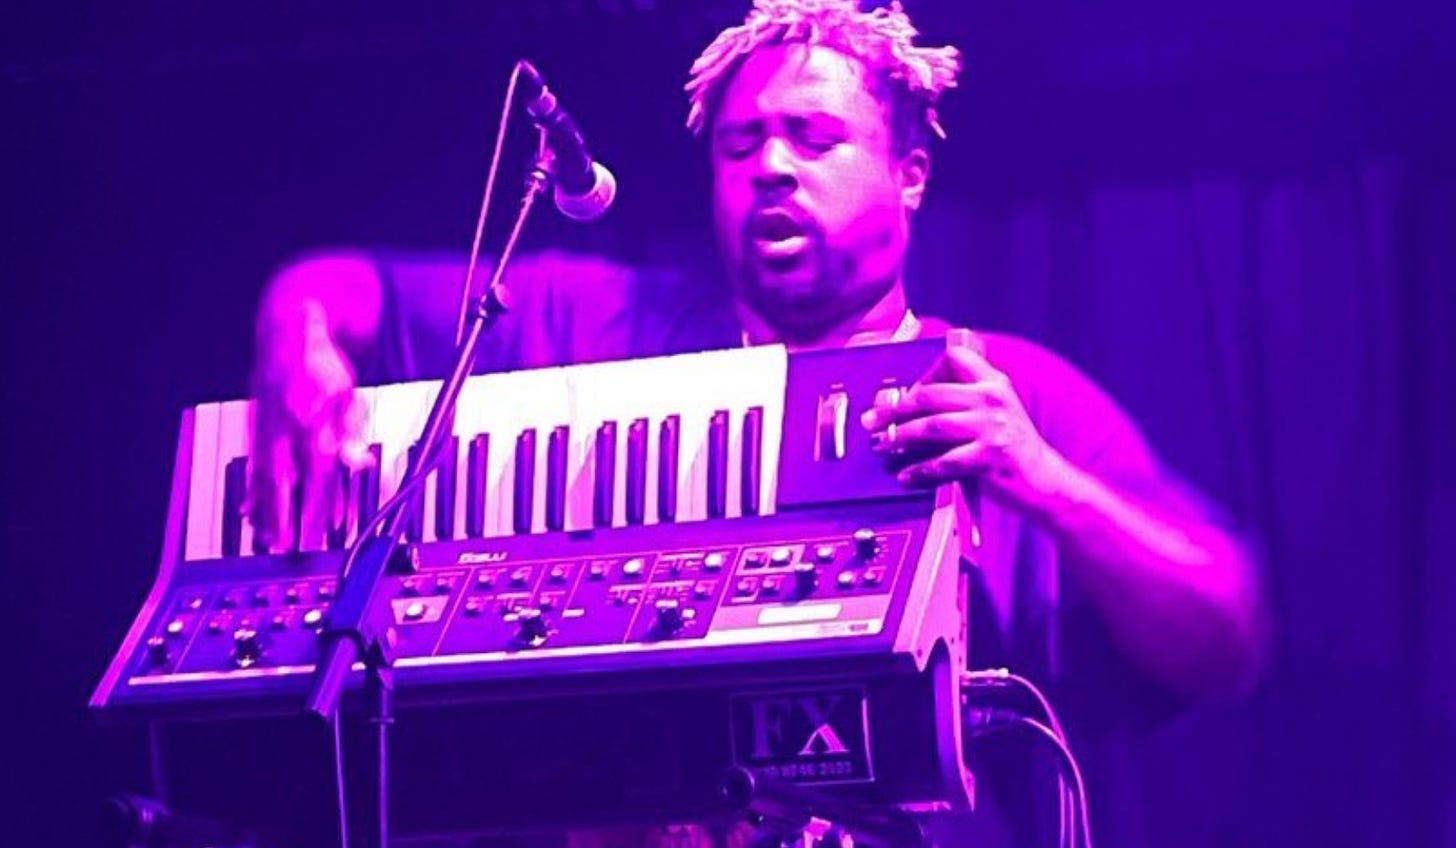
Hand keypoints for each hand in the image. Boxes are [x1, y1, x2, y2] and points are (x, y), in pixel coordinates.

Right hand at [248, 300, 371, 550]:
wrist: (286, 335)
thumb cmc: (322, 368)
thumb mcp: (349, 396)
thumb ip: (353, 432)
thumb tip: (360, 463)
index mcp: (311, 423)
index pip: (318, 475)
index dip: (321, 506)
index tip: (322, 532)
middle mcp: (284, 430)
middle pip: (283, 483)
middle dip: (283, 517)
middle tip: (283, 547)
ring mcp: (265, 430)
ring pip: (262, 477)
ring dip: (264, 510)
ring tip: (265, 539)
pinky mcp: (254, 428)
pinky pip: (251, 465)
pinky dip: (250, 489)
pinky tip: (248, 511)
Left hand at [860, 330, 1070, 516]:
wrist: (1046, 482)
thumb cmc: (1012, 450)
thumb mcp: (996, 412)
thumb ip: (962, 403)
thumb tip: (908, 405)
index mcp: (994, 383)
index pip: (954, 356)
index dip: (925, 373)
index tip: (907, 393)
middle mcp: (993, 399)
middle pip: (930, 395)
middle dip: (894, 409)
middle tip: (872, 421)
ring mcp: (993, 427)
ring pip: (932, 426)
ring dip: (899, 437)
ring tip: (882, 446)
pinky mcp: (990, 457)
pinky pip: (944, 462)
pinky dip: (919, 470)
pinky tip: (906, 475)